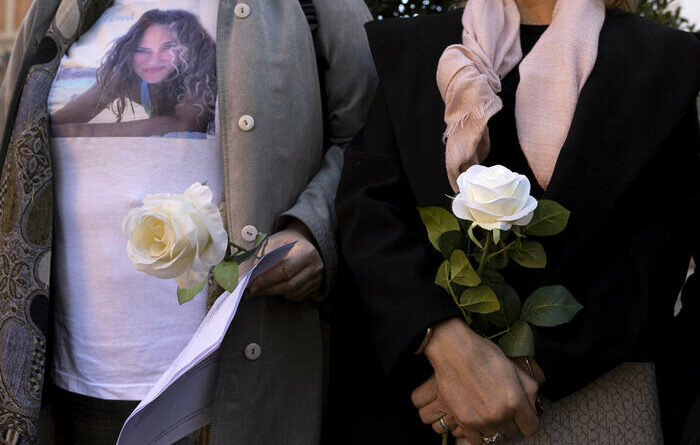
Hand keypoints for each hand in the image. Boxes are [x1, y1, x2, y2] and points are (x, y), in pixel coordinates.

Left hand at [249, 219, 323, 300]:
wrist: (305, 242)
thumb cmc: (288, 241)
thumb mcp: (276, 241)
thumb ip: (264, 254)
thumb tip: (252, 272)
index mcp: (306, 252)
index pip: (285, 270)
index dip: (267, 279)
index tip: (252, 284)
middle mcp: (315, 267)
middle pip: (289, 285)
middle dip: (267, 289)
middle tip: (251, 291)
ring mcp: (317, 278)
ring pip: (292, 293)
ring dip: (274, 293)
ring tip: (260, 290)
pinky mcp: (315, 287)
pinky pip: (297, 296)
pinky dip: (284, 294)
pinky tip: (274, 288)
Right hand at [411, 318, 539, 442]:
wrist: (454, 351)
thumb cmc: (483, 355)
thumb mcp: (513, 368)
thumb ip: (529, 390)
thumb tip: (534, 408)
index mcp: (515, 401)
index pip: (531, 427)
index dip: (527, 420)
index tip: (522, 415)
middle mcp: (500, 414)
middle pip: (512, 432)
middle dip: (510, 422)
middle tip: (502, 409)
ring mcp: (481, 420)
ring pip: (494, 436)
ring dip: (493, 427)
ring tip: (487, 412)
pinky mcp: (464, 421)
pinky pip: (476, 440)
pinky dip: (477, 433)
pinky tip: (477, 420)